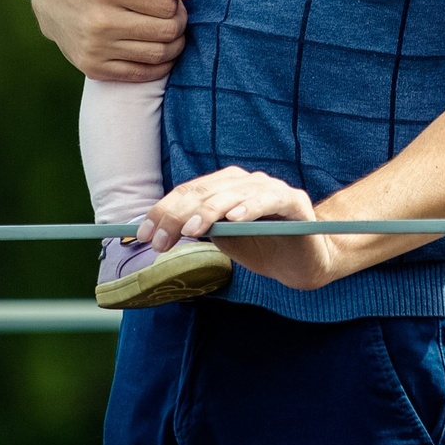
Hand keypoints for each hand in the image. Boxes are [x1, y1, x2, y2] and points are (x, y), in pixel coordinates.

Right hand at [28, 0, 189, 81]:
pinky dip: (159, 66)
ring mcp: (94, 47)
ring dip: (173, 46)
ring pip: (158, 55)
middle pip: (166, 31)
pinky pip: (140, 74)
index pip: (168, 5)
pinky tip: (157, 51)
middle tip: (171, 17)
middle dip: (178, 24)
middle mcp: (100, 19)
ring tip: (166, 32)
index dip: (175, 2)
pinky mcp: (92, 67)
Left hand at [143, 166, 339, 290]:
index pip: (189, 192)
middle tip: (159, 241)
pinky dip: (250, 207)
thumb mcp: (223, 239)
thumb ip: (199, 229)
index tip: (143, 234)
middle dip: (178, 215)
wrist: (302, 264)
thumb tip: (159, 230)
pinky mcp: (293, 202)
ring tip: (191, 231)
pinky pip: (268, 200)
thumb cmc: (261, 248)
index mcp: (227, 186)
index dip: (163, 211)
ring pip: (233, 193)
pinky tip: (235, 219)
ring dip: (209, 212)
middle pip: (206, 191)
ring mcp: (271, 188)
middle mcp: (247, 181)